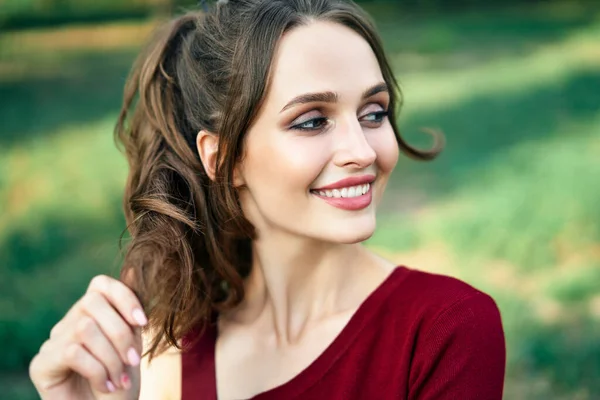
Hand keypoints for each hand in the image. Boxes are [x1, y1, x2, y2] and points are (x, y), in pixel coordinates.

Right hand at [29, 275, 147, 399]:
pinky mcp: (41, 364)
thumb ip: (131, 313)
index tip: (143, 322)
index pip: (101, 284)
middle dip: (121, 333)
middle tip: (134, 361)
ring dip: (111, 356)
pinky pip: (73, 351)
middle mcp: (69, 322)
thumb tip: (133, 269)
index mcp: (92, 314)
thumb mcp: (134, 345)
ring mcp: (53, 342)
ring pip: (84, 327)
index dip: (124, 297)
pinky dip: (97, 369)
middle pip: (93, 303)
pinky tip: (105, 384)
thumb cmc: (121, 382)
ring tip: (120, 379)